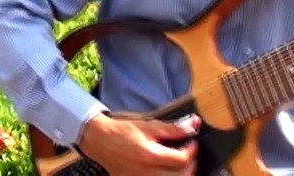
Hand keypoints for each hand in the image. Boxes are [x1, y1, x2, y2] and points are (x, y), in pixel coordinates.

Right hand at [77, 112, 199, 174]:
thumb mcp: (148, 125)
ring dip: (180, 174)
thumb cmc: (123, 131)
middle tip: (187, 154)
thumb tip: (193, 124)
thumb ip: (173, 128)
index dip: (191, 150)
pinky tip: (164, 170)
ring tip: (179, 164)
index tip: (191, 143)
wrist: (100, 140)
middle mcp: (148, 172)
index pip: (183, 159)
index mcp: (151, 156)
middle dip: (189, 165)